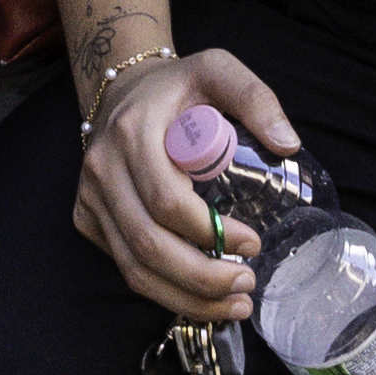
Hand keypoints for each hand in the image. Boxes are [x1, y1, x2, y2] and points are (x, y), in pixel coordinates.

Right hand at [72, 46, 294, 323]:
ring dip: (185, 298)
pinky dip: (164, 291)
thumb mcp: (217, 70)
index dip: (211, 233)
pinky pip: (125, 266)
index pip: (167, 202)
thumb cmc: (177, 86)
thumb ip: (255, 98)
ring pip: (134, 268)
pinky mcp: (87, 218)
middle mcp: (103, 170)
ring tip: (233, 304)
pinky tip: (201, 298)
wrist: (122, 88)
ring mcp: (90, 198)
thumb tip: (288, 144)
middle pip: (149, 246)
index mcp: (133, 134)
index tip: (253, 243)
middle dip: (202, 279)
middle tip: (246, 286)